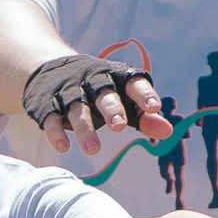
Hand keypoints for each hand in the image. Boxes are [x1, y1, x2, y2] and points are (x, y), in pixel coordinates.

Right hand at [21, 50, 169, 154]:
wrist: (50, 68)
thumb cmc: (98, 91)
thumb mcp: (122, 99)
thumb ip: (144, 117)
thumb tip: (169, 132)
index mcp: (115, 77)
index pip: (132, 82)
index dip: (143, 94)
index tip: (154, 107)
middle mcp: (92, 81)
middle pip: (104, 94)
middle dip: (112, 109)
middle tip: (120, 126)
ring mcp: (68, 92)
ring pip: (77, 108)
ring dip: (84, 128)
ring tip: (94, 149)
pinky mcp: (47, 104)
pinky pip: (51, 118)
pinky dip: (56, 132)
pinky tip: (64, 148)